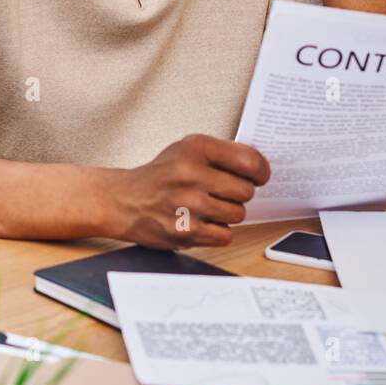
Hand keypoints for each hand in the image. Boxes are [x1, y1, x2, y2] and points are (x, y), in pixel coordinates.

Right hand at [104, 134, 270, 248]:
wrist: (124, 200)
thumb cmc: (161, 175)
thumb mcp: (187, 149)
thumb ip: (223, 153)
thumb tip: (260, 166)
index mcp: (195, 148)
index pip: (249, 160)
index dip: (261, 171)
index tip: (260, 175)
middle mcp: (190, 175)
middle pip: (246, 191)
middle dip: (239, 193)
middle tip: (224, 192)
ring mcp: (187, 205)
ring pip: (238, 214)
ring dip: (228, 213)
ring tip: (208, 206)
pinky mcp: (185, 232)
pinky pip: (225, 236)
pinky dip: (217, 231)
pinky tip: (202, 221)